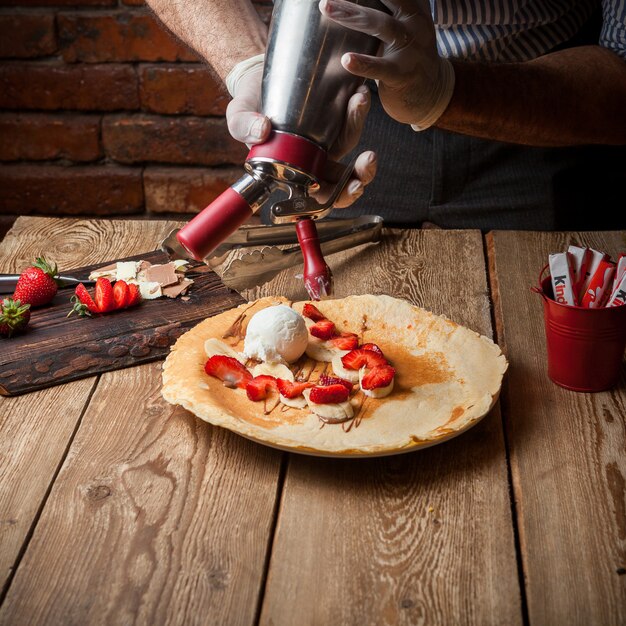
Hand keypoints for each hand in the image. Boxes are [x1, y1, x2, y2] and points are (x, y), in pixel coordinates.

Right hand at [225, 58, 376, 207]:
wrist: (256, 78)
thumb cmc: (248, 105)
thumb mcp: (237, 116)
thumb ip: (242, 126)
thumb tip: (261, 130)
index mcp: (294, 174)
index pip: (319, 196)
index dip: (337, 197)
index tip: (350, 188)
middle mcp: (314, 161)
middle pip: (343, 178)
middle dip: (361, 173)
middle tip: (368, 159)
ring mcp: (326, 139)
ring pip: (350, 142)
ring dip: (358, 124)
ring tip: (358, 101)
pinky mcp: (334, 116)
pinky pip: (351, 117)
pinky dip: (357, 107)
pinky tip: (359, 92)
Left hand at [319, 0, 454, 128]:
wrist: (432, 94)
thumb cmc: (407, 56)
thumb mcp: (405, 24)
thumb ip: (387, 7)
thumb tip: (352, 0)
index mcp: (413, 6)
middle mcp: (414, 22)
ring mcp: (411, 48)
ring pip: (381, 25)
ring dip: (352, 14)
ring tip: (326, 6)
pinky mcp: (403, 74)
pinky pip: (381, 68)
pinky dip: (363, 63)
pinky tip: (346, 60)